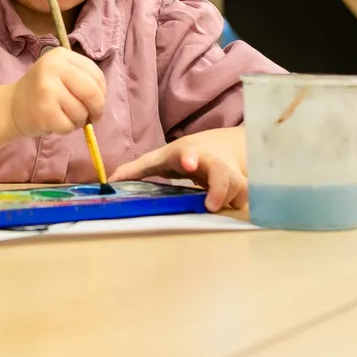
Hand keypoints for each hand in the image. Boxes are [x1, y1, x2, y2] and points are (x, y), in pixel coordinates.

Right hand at [8, 48, 105, 137]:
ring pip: (81, 112)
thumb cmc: (43, 91)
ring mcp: (47, 90)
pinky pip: (69, 126)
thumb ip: (82, 78)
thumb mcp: (60, 73)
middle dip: (97, 109)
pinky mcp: (44, 112)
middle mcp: (53, 68)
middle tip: (92, 117)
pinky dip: (66, 129)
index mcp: (61, 55)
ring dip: (79, 121)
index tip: (94, 101)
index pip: (96, 74)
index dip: (101, 92)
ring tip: (64, 116)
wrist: (12, 106)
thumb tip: (102, 99)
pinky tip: (54, 122)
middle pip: (92, 93)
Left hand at [110, 128, 247, 211]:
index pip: (190, 153)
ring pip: (240, 190)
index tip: (189, 163)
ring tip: (215, 205)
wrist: (221, 147)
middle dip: (221, 188)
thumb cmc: (185, 155)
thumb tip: (110, 181)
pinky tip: (229, 208)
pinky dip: (238, 207)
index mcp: (190, 154)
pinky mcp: (244, 187)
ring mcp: (232, 175)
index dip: (191, 157)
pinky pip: (246, 201)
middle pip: (224, 174)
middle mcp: (214, 163)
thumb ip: (137, 169)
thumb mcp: (161, 158)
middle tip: (211, 205)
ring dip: (229, 200)